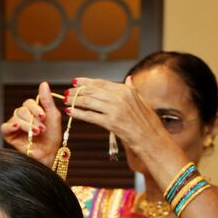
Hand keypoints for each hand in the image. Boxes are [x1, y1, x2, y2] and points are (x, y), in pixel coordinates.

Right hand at [0, 81, 62, 166]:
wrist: (49, 153)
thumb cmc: (52, 136)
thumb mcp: (53, 116)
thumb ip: (47, 100)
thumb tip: (43, 83)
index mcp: (32, 111)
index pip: (29, 103)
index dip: (35, 108)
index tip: (43, 116)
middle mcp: (22, 116)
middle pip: (22, 110)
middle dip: (33, 119)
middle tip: (42, 129)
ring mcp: (14, 125)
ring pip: (16, 118)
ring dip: (27, 125)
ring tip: (36, 133)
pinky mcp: (9, 135)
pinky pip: (5, 127)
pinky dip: (10, 126)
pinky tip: (17, 127)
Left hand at [65, 77, 182, 164]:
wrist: (151, 139)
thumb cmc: (147, 122)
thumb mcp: (142, 101)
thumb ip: (132, 89)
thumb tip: (129, 78)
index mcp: (126, 90)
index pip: (101, 83)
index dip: (86, 81)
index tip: (75, 81)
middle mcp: (120, 97)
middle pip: (92, 91)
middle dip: (77, 91)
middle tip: (67, 93)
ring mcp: (115, 109)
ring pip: (89, 102)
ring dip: (74, 101)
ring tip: (66, 101)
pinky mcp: (111, 123)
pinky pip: (90, 116)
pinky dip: (78, 113)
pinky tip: (70, 112)